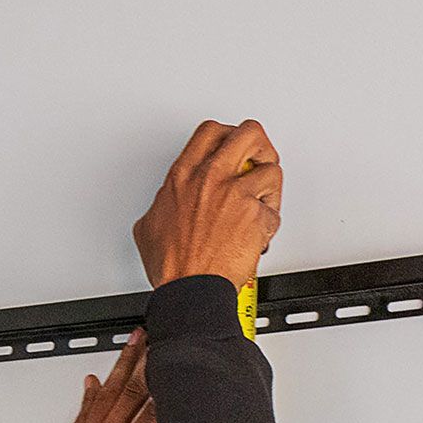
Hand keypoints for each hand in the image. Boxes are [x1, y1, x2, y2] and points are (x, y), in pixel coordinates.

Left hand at [3, 329, 160, 422]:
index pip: (153, 418)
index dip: (171, 393)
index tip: (185, 371)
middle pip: (132, 392)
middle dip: (149, 362)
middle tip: (161, 336)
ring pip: (110, 392)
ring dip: (124, 364)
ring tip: (134, 341)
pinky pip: (87, 409)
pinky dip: (93, 391)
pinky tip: (93, 379)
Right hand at [132, 119, 282, 289]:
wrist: (190, 291)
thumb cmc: (173, 266)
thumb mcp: (149, 226)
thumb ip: (163, 202)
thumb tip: (166, 201)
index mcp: (184, 176)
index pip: (212, 131)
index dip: (228, 134)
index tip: (232, 146)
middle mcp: (211, 179)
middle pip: (250, 134)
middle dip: (260, 146)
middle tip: (258, 161)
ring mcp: (236, 196)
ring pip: (272, 169)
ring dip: (269, 187)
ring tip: (261, 203)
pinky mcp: (256, 217)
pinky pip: (274, 211)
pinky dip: (270, 222)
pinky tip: (258, 231)